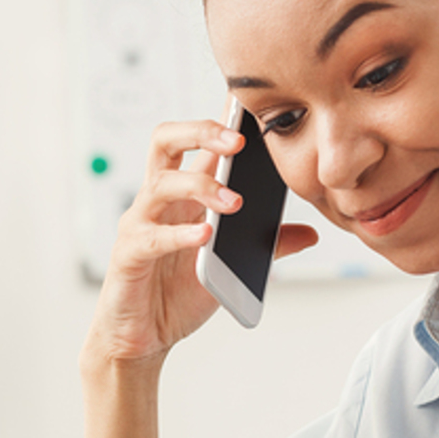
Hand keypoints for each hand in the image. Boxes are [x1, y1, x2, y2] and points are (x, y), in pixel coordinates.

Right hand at [84, 119, 317, 369]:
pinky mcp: (128, 255)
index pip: (199, 143)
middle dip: (202, 131)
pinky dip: (180, 234)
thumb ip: (267, 245)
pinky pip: (152, 236)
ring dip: (202, 187)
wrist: (140, 338)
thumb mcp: (232, 266)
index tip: (248, 99)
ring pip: (161, 183)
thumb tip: (310, 232)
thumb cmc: (176, 295)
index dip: (220, 118)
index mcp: (185, 195)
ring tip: (235, 202)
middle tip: (238, 140)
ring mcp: (140, 224)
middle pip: (167, 140)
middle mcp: (159, 200)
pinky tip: (205, 236)